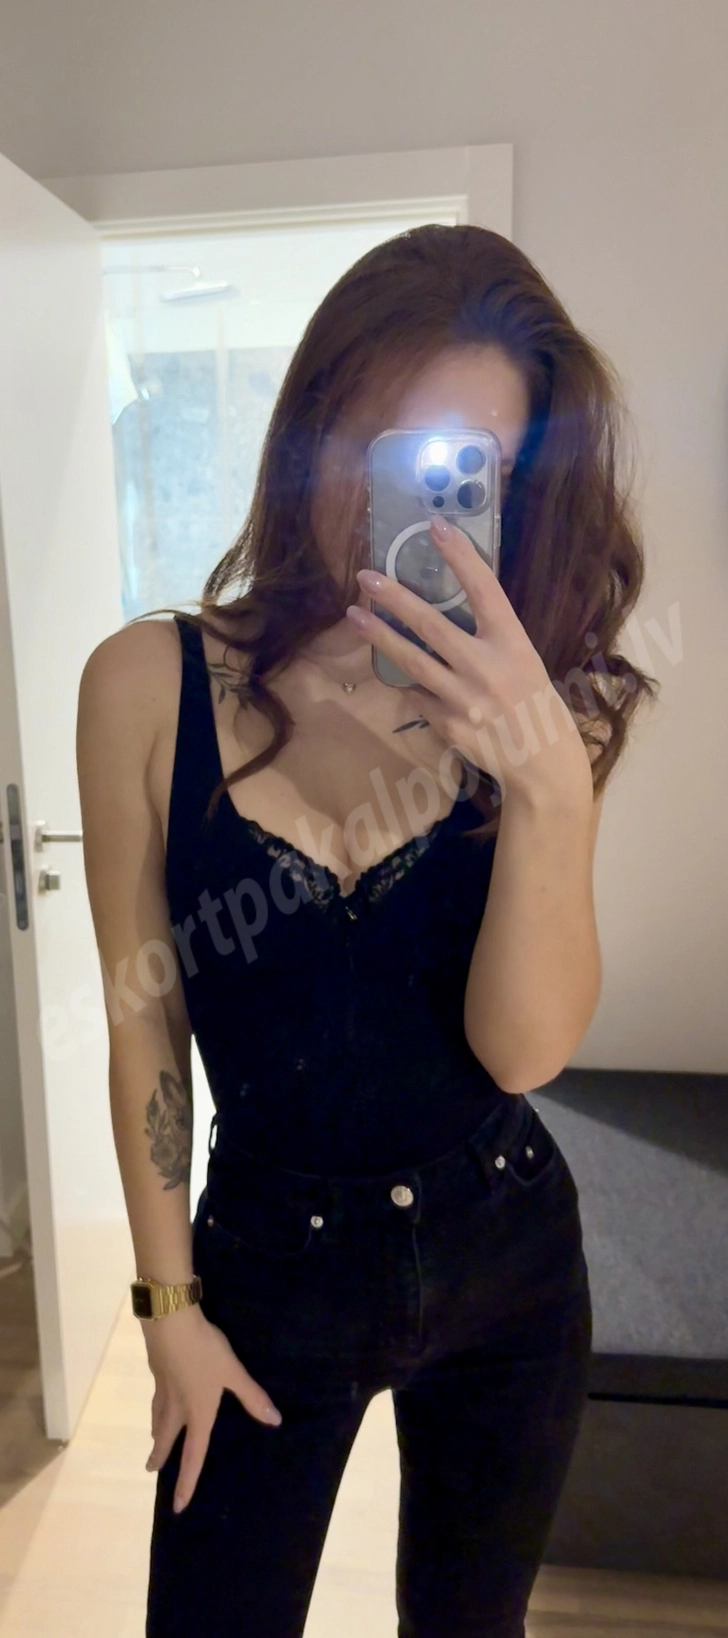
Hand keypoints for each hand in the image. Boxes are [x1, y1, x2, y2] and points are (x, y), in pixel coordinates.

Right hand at [143, 1305, 281, 1511]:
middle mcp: (176, 1407)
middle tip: (152, 1470)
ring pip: (158, 1417)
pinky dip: (156, 1407)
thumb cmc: (205, 1351)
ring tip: (155, 1439)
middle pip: (166, 1438)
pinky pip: (156, 1398)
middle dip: (160, 1456)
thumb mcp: (232, 1372)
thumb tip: (275, 1422)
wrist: (170, 1322)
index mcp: (197, 1412)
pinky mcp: (157, 1370)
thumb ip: (252, 1396)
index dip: (187, 1482)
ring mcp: (163, 1388)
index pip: (193, 1455)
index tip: (178, 1506)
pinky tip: (160, 1397)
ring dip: (157, 1433)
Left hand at [349, 514, 592, 805]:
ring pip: (412, 661)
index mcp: (513, 643)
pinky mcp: (447, 724)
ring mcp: (464, 699)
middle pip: (431, 625)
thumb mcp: (522, 660)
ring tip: (353, 616)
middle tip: (365, 577)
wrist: (542, 762)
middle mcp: (487, 667)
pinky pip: (418, 696)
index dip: (460, 556)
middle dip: (395, 598)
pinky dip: (409, 685)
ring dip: (379, 636)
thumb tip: (442, 613)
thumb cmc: (533, 702)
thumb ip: (488, 638)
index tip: (435, 525)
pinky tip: (401, 676)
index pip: (485, 589)